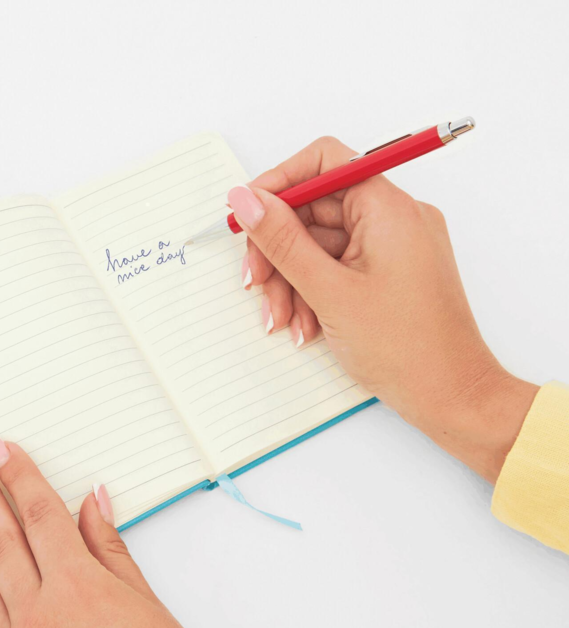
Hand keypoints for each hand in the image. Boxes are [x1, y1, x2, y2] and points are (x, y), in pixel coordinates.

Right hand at [229, 138, 537, 481]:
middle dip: (279, 251)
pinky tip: (305, 325)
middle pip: (315, 211)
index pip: (324, 162)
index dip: (278, 186)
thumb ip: (283, 241)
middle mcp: (393, 218)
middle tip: (256, 284)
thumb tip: (247, 200)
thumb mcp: (329, 291)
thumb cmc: (406, 349)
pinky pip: (337, 268)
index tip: (248, 217)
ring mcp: (391, 247)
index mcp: (388, 208)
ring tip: (282, 320)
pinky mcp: (387, 273)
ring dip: (292, 281)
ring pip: (320, 246)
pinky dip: (314, 292)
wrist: (449, 396)